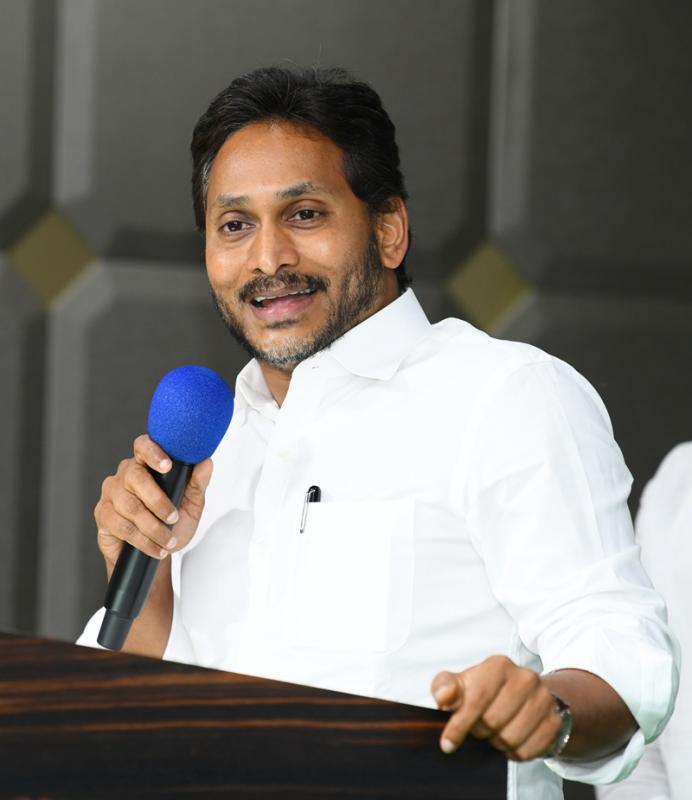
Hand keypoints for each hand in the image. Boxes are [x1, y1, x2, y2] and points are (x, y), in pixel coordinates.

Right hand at [95, 434, 212, 571]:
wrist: (157, 552)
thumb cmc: (173, 524)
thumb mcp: (191, 505)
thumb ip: (197, 483)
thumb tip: (206, 462)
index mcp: (146, 464)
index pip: (143, 446)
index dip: (153, 452)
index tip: (167, 466)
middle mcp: (125, 475)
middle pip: (135, 477)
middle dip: (157, 500)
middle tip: (173, 518)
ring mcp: (111, 494)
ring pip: (129, 506)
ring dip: (153, 527)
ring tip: (168, 540)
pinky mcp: (103, 515)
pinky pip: (122, 526)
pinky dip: (143, 540)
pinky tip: (156, 548)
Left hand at [431, 655, 561, 760]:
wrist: (525, 695)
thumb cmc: (485, 689)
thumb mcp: (462, 684)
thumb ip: (445, 686)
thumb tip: (443, 698)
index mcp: (498, 665)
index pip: (477, 698)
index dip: (460, 724)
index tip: (447, 744)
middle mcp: (525, 677)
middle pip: (493, 722)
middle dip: (480, 731)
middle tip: (480, 728)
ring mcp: (544, 698)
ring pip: (511, 738)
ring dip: (498, 743)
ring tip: (495, 734)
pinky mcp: (555, 720)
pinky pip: (529, 750)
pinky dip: (516, 752)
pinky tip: (512, 741)